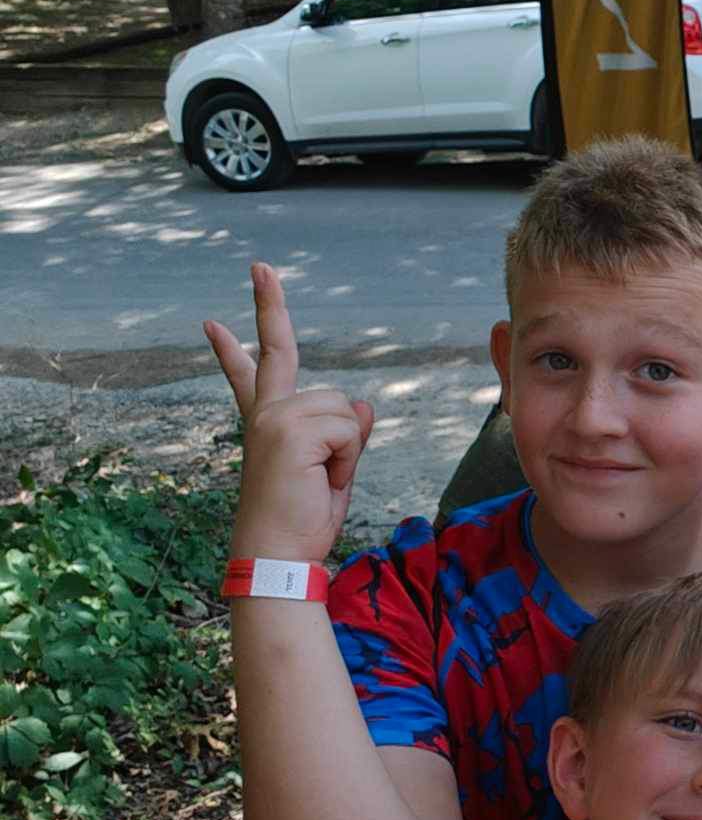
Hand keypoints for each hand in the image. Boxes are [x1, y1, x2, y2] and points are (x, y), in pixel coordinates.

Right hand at [204, 263, 374, 564]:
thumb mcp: (335, 468)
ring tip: (320, 479)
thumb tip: (362, 402)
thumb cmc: (303, 519)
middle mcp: (265, 413)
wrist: (279, 556)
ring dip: (347, 448)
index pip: (255, 369)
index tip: (222, 310)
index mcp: (268, 421)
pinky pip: (347, 429)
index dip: (242, 335)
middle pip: (279, 349)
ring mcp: (272, 419)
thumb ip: (347, 432)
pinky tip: (320, 480)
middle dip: (268, 303)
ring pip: (343, 408)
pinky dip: (347, 458)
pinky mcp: (286, 431)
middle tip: (259, 263)